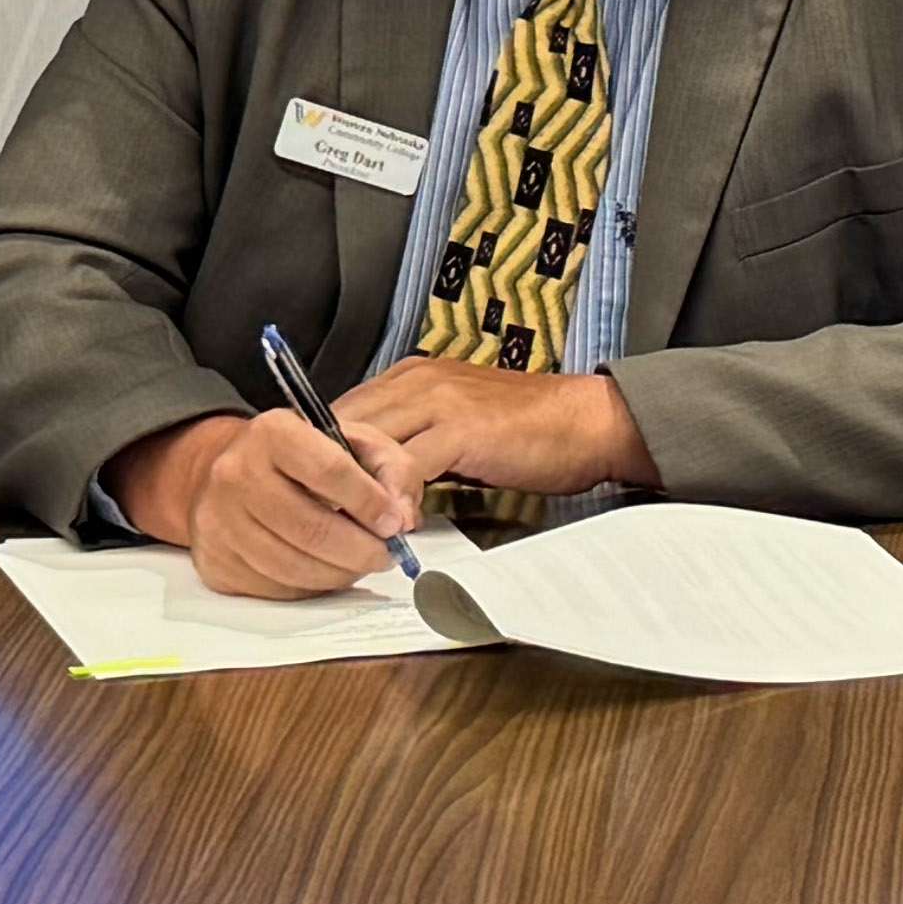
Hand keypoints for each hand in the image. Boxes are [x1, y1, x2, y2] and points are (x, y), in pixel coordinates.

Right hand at [109, 411, 415, 599]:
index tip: (394, 523)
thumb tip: (404, 517)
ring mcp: (220, 520)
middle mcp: (237, 473)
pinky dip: (311, 586)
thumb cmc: (302, 458)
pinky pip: (275, 588)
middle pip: (311, 528)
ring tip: (360, 563)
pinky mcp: (216, 560)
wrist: (234, 472)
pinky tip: (326, 571)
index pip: (329, 470)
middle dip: (361, 550)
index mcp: (273, 432)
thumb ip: (392, 469)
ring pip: (294, 566)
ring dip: (340, 574)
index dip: (369, 503)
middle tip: (385, 555)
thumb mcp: (353, 441)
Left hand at [335, 357, 655, 501]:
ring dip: (355, 489)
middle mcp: (417, 380)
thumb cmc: (526, 428)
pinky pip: (407, 465)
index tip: (316, 494)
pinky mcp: (462, 428)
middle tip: (319, 517)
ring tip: (352, 527)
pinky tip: (399, 523)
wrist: (586, 420)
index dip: (322, 455)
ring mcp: (438, 400)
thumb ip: (414, 443)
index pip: (341, 411)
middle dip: (326, 474)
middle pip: (343, 424)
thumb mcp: (455, 426)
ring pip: (368, 443)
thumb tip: (371, 480)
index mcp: (411, 376)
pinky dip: (394, 497)